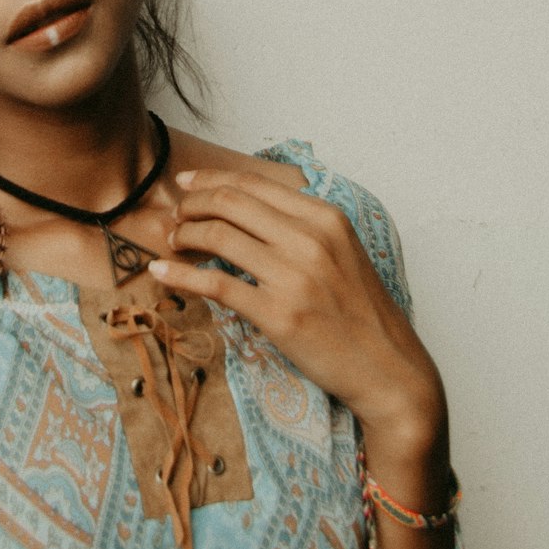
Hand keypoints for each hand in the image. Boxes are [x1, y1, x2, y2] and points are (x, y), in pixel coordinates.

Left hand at [149, 168, 445, 446]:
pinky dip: (180, 275)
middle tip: (175, 217)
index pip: (254, 184)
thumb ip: (302, 225)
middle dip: (191, 205)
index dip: (210, 180)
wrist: (389, 369)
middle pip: (230, 203)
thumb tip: (247, 208)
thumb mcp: (342, 251)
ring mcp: (294, 276)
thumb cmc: (362, 312)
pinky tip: (160, 273)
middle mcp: (310, 239)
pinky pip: (215, 285)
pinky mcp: (279, 314)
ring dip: (184, 236)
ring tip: (173, 244)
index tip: (184, 185)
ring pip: (217, 237)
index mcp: (326, 217)